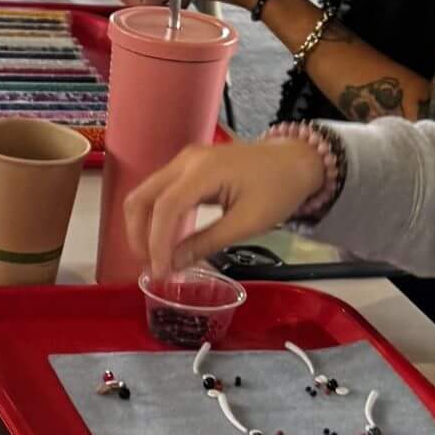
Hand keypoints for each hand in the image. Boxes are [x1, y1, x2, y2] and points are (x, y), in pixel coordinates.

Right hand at [124, 137, 328, 278]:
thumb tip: (174, 265)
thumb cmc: (278, 190)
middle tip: (150, 267)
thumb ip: (207, 242)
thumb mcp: (247, 223)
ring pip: (147, 194)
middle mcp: (186, 161)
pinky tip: (166, 241)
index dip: (156, 243)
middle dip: (139, 235)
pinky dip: (157, 218)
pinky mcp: (188, 167)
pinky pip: (161, 193)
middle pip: (143, 197)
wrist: (295, 161)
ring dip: (145, 227)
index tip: (160, 273)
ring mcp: (184, 161)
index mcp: (203, 170)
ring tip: (156, 259)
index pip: (165, 208)